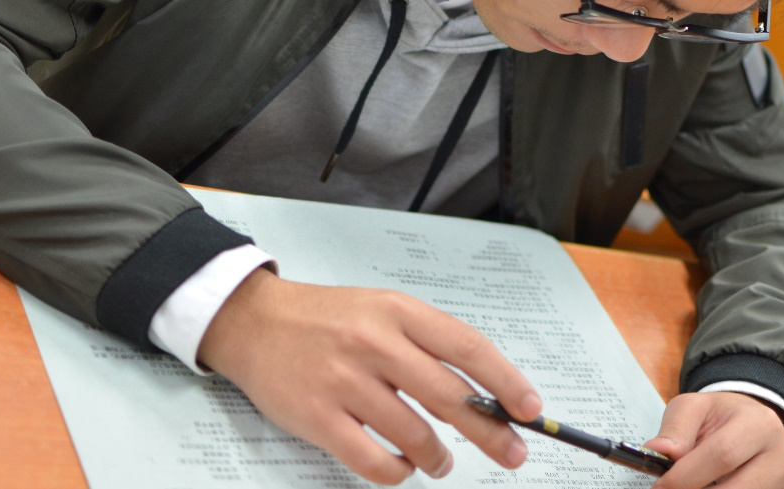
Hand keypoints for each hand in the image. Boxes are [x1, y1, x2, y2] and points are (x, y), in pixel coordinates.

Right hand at [197, 269, 541, 483]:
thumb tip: (482, 392)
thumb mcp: (381, 311)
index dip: (506, 382)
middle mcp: (375, 342)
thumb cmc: (325, 319)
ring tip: (440, 461)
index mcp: (397, 311)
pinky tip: (402, 466)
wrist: (253, 321)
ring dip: (439, 457)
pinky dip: (398, 472)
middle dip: (490, 432)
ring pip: (415, 435)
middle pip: (450, 397)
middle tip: (512, 452)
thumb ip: (425, 345)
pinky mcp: (317, 416)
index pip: (467, 347)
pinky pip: (373, 461)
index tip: (530, 409)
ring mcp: (344, 380)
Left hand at [645, 392, 783, 487]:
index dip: (686, 476)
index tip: (659, 487)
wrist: (754, 426)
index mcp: (760, 424)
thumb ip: (676, 429)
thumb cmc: (721, 418)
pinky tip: (710, 488)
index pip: (722, 455)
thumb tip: (658, 451)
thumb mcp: (694, 409)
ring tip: (692, 485)